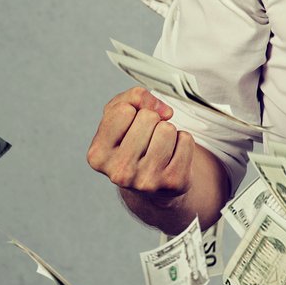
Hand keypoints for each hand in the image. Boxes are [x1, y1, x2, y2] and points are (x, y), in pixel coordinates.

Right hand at [87, 85, 195, 203]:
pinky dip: (183, 142)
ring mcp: (147, 181)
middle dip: (151, 121)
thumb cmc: (132, 145)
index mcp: (98, 155)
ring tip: (159, 147)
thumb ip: (133, 97)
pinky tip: (172, 156)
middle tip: (147, 139)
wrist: (150, 187)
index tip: (130, 126)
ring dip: (167, 132)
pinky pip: (186, 140)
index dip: (132, 111)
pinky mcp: (173, 183)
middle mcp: (120, 172)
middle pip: (148, 118)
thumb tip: (163, 110)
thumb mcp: (120, 115)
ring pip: (167, 129)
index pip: (124, 110)